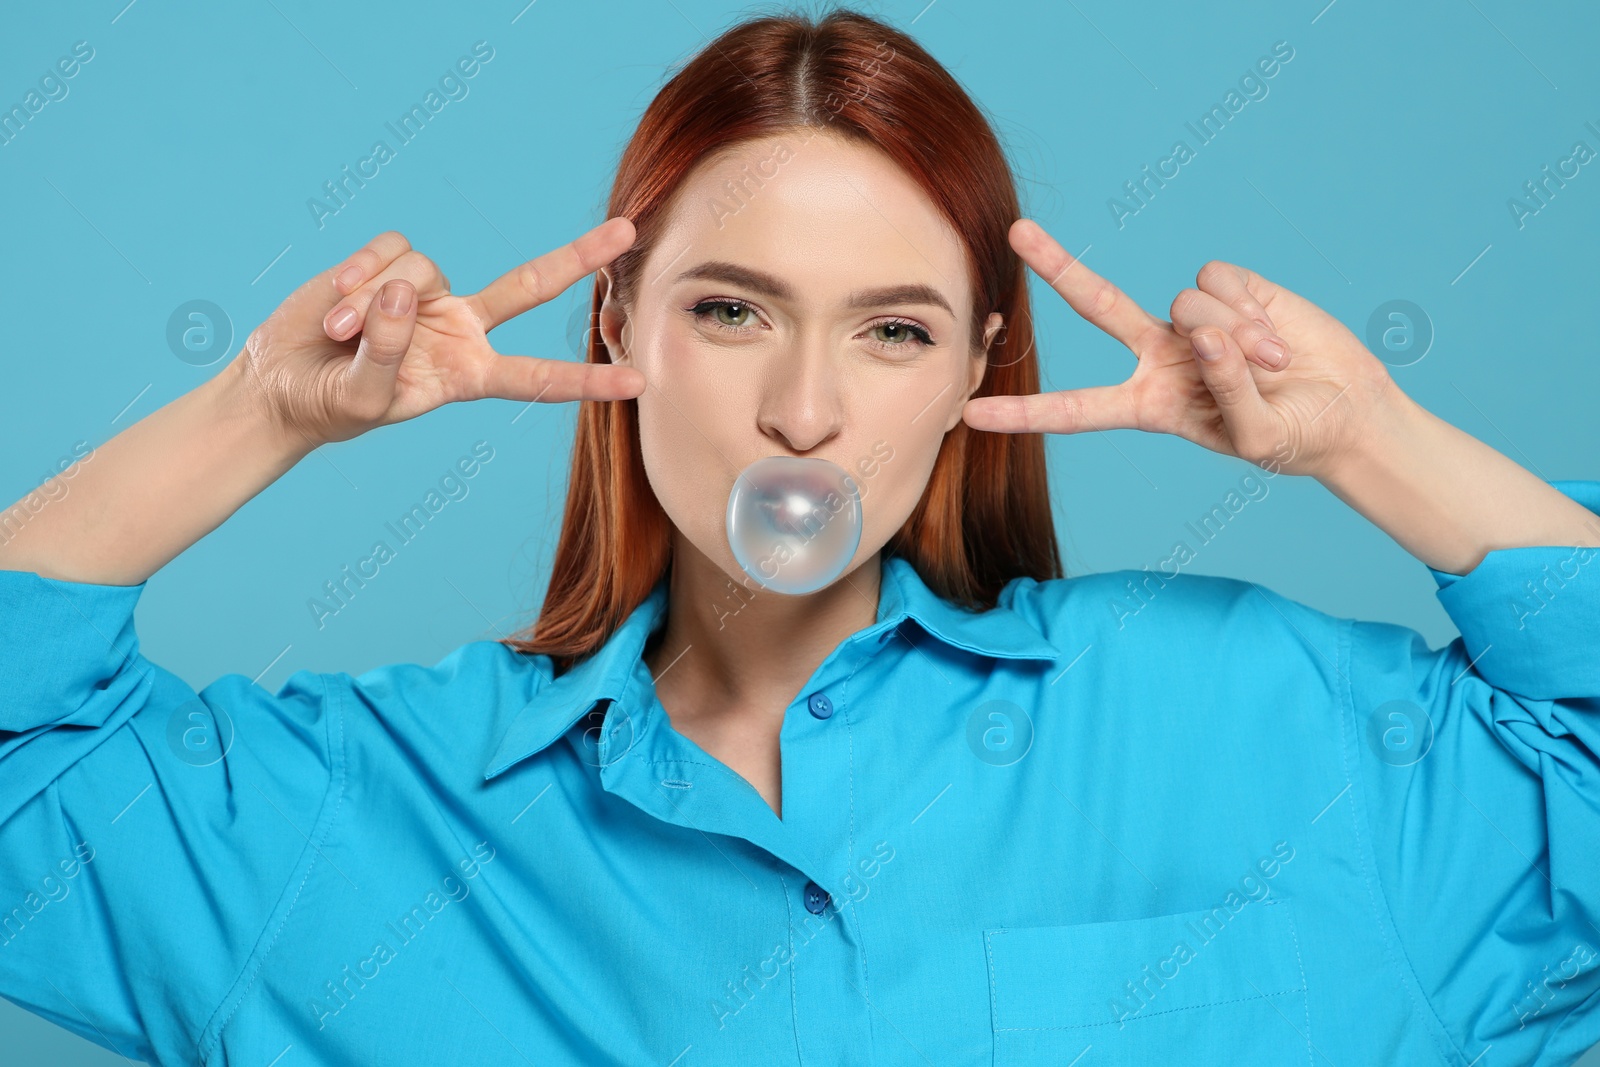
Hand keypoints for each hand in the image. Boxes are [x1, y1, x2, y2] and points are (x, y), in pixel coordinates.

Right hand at [233, 217, 646, 445]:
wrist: (280, 385)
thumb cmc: (328, 405)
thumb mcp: (363, 398)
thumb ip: (389, 350)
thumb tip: (405, 291)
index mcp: (469, 374)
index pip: (538, 378)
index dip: (587, 380)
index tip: (639, 384)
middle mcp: (460, 328)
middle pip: (530, 286)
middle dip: (579, 257)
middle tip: (628, 230)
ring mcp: (427, 293)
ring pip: (423, 270)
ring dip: (374, 303)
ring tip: (339, 335)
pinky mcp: (390, 265)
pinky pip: (390, 250)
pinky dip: (359, 274)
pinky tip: (334, 302)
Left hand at [962, 219, 1398, 477]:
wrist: (1348, 411)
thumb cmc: (1294, 438)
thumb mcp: (1255, 437)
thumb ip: (1225, 390)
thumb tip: (1203, 333)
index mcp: (1149, 404)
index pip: (1076, 411)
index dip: (1024, 414)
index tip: (970, 415)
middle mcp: (1161, 354)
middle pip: (1097, 305)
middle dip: (1058, 267)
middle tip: (1017, 232)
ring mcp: (1195, 319)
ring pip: (1186, 304)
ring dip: (1237, 339)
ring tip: (1271, 367)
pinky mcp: (1234, 290)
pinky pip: (1221, 284)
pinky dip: (1253, 314)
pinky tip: (1277, 340)